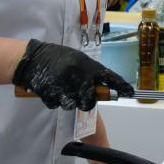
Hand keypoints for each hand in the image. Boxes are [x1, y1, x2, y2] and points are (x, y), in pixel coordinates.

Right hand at [12, 39, 134, 109]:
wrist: (32, 58)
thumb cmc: (58, 58)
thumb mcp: (78, 60)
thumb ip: (90, 72)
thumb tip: (102, 86)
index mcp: (87, 66)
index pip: (110, 78)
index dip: (121, 86)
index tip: (130, 93)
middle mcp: (79, 77)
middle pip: (90, 101)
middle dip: (86, 100)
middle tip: (79, 92)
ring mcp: (65, 87)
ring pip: (74, 104)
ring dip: (69, 99)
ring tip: (62, 87)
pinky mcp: (51, 95)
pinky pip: (58, 104)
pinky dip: (55, 99)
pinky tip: (52, 88)